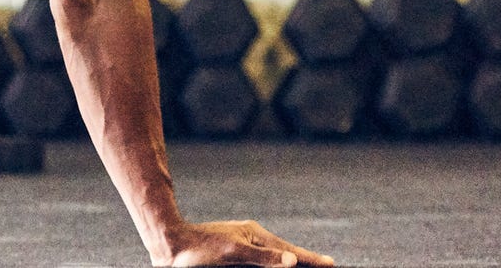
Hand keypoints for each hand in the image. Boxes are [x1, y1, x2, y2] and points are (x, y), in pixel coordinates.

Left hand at [158, 219, 333, 267]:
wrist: (169, 246)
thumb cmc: (199, 251)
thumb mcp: (231, 254)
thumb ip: (262, 258)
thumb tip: (291, 262)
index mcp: (255, 235)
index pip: (290, 252)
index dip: (311, 260)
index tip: (331, 265)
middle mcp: (253, 240)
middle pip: (287, 255)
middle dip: (307, 262)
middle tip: (329, 266)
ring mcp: (244, 248)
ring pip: (276, 259)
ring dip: (292, 263)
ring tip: (310, 265)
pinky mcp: (235, 258)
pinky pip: (262, 263)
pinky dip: (275, 264)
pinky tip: (281, 266)